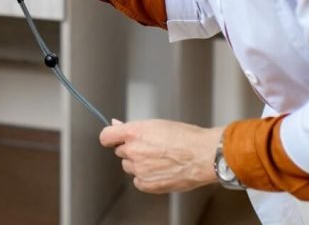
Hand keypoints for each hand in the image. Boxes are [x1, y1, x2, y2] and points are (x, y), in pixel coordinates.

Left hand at [99, 118, 221, 193]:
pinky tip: (159, 171)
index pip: (106, 136)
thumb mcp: (156, 124)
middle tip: (148, 148)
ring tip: (158, 159)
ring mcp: (139, 169)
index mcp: (133, 132)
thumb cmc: (184, 137)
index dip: (110, 137)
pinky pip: (138, 181)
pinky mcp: (147, 184)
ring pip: (129, 167)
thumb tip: (117, 124)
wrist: (202, 155)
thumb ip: (133, 127)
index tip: (113, 139)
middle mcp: (132, 150)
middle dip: (130, 149)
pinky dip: (145, 178)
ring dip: (137, 164)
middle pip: (120, 151)